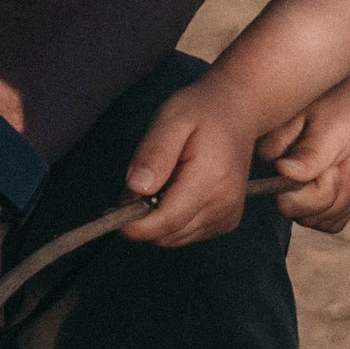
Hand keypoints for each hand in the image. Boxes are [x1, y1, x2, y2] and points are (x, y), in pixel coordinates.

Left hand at [122, 73, 268, 242]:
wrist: (239, 111)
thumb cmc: (202, 110)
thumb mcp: (171, 118)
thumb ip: (153, 153)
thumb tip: (137, 188)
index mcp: (211, 178)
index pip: (166, 221)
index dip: (134, 224)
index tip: (111, 211)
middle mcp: (224, 204)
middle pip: (166, 234)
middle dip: (143, 216)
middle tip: (139, 181)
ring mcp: (227, 215)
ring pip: (173, 237)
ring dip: (157, 217)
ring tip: (161, 180)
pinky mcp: (226, 221)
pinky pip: (186, 233)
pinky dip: (172, 218)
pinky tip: (177, 189)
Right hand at [252, 82, 349, 233]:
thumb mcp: (332, 130)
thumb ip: (309, 155)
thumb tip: (281, 171)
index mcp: (272, 154)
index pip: (284, 198)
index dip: (317, 188)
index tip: (334, 161)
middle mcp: (278, 174)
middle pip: (302, 215)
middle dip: (337, 192)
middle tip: (349, 160)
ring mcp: (297, 188)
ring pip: (320, 220)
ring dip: (348, 194)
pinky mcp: (317, 197)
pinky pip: (332, 221)